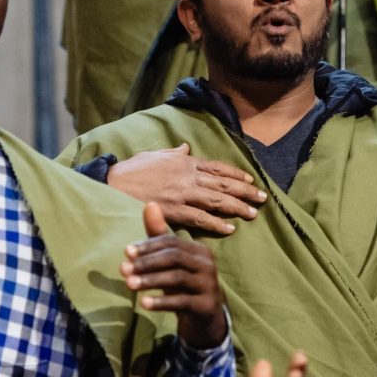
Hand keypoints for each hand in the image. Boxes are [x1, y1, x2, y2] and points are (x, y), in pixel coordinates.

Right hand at [106, 144, 266, 235]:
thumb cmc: (133, 170)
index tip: (250, 180)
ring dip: (237, 207)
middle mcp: (187, 176)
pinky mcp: (174, 210)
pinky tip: (230, 229)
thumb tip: (185, 147)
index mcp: (185, 162)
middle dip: (245, 191)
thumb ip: (173, 153)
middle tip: (262, 198)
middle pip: (223, 183)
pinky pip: (200, 218)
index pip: (217, 167)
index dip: (236, 174)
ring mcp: (182, 193)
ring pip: (216, 200)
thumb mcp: (155, 154)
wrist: (113, 184)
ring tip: (252, 214)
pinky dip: (216, 223)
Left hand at [123, 203, 226, 348]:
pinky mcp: (205, 305)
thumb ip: (159, 235)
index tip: (126, 252)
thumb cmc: (183, 283)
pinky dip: (161, 302)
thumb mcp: (170, 261)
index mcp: (198, 250)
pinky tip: (143, 303)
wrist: (204, 317)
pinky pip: (182, 301)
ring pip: (177, 278)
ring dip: (150, 281)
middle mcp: (207, 264)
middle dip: (147, 263)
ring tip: (129, 285)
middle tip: (122, 269)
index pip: (171, 243)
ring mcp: (208, 285)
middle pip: (174, 258)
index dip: (148, 246)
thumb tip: (150, 203)